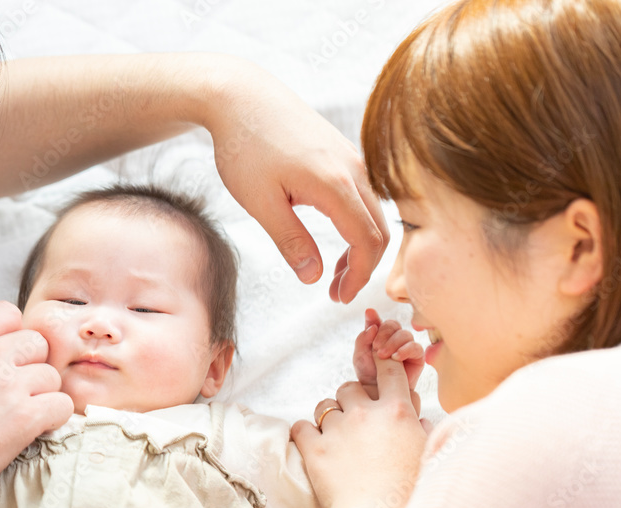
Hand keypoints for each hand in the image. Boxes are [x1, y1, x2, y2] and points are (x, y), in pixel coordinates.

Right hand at [0, 301, 73, 499]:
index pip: (8, 313)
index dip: (12, 336)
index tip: (7, 358)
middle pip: (36, 343)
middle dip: (30, 366)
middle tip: (16, 391)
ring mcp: (9, 384)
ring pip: (51, 375)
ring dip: (42, 395)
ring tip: (20, 414)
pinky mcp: (25, 415)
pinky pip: (62, 404)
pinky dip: (54, 417)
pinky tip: (35, 427)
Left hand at [204, 62, 387, 302]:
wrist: (240, 95)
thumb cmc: (245, 146)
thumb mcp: (260, 203)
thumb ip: (290, 240)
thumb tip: (314, 277)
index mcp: (336, 184)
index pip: (367, 242)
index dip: (359, 276)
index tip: (339, 298)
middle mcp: (354, 169)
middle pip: (380, 230)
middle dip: (364, 267)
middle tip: (337, 293)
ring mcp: (352, 157)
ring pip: (374, 212)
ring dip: (361, 246)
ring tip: (333, 271)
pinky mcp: (342, 152)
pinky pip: (364, 195)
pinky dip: (356, 223)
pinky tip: (332, 237)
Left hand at [293, 354, 427, 507]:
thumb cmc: (411, 492)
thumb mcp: (428, 455)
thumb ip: (422, 431)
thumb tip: (419, 420)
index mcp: (397, 411)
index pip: (389, 369)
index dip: (383, 359)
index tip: (377, 356)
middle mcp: (364, 414)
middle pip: (348, 386)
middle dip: (350, 399)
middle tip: (355, 420)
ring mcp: (337, 430)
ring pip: (324, 406)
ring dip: (328, 416)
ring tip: (337, 438)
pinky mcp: (314, 450)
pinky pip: (301, 427)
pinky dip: (305, 433)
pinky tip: (314, 444)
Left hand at [353, 308, 423, 392]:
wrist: (378, 393)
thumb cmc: (368, 374)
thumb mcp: (360, 354)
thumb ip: (363, 336)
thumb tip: (371, 316)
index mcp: (380, 335)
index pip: (379, 321)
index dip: (374, 320)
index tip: (370, 324)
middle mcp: (394, 338)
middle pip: (393, 324)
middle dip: (384, 333)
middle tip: (375, 347)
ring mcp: (407, 346)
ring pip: (405, 334)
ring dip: (393, 342)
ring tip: (382, 355)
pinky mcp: (417, 357)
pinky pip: (416, 347)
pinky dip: (406, 350)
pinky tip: (396, 357)